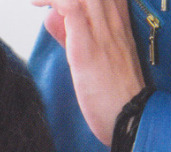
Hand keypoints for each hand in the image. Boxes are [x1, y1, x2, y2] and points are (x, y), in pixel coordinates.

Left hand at [33, 0, 146, 144]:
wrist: (133, 121)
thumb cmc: (113, 94)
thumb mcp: (91, 55)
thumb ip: (71, 33)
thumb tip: (51, 16)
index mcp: (118, 21)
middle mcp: (112, 21)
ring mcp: (102, 33)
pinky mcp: (87, 50)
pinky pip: (71, 8)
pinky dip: (53, 0)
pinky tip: (37, 3)